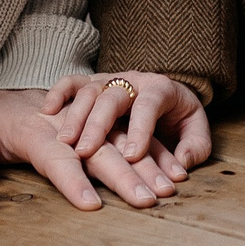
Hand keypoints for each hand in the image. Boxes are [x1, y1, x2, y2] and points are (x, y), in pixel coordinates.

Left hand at [0, 88, 175, 210]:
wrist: (16, 95)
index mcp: (37, 130)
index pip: (56, 159)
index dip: (72, 181)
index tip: (90, 205)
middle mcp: (70, 124)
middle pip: (102, 151)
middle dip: (126, 176)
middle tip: (148, 202)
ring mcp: (92, 121)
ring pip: (125, 141)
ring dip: (149, 164)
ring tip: (170, 189)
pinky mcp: (107, 121)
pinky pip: (137, 134)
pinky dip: (157, 151)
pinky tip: (176, 170)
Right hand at [48, 71, 209, 182]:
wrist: (166, 94)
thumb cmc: (179, 116)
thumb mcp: (196, 130)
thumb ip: (195, 147)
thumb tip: (182, 165)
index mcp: (161, 88)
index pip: (149, 104)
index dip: (141, 129)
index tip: (132, 156)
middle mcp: (132, 81)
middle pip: (112, 97)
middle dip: (98, 124)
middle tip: (86, 152)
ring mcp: (110, 80)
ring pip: (89, 91)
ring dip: (76, 116)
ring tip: (65, 142)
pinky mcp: (92, 83)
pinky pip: (71, 81)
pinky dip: (59, 91)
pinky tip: (48, 109)